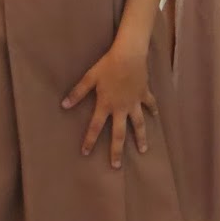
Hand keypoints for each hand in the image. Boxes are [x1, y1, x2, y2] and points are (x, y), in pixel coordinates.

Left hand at [62, 43, 155, 168]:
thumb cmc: (108, 65)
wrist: (129, 54)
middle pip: (119, 134)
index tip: (86, 153)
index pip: (95, 127)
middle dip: (116, 151)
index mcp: (106, 104)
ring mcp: (134, 102)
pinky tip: (156, 116)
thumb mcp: (89, 78)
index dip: (90, 141)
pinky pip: (150, 104)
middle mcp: (121, 108)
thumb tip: (63, 105)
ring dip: (141, 138)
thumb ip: (77, 93)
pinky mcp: (144, 94)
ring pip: (138, 124)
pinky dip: (153, 110)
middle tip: (116, 166)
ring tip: (143, 150)